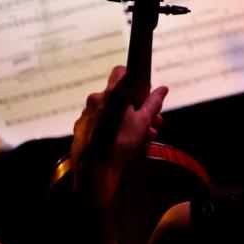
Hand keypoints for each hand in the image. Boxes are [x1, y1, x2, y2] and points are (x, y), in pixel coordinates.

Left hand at [72, 66, 167, 208]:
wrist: (95, 171)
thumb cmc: (120, 143)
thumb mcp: (143, 122)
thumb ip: (153, 103)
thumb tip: (163, 89)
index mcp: (111, 94)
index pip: (121, 72)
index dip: (134, 79)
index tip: (143, 92)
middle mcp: (95, 100)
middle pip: (119, 97)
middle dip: (137, 109)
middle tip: (152, 123)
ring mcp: (86, 115)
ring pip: (111, 113)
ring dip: (127, 122)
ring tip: (143, 139)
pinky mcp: (80, 130)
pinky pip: (100, 125)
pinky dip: (112, 131)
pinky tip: (124, 146)